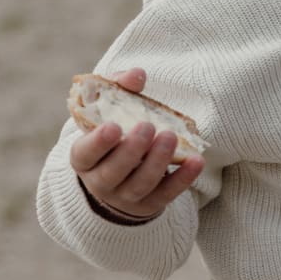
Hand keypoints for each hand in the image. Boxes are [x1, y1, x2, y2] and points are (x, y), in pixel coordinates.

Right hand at [69, 68, 204, 220]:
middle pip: (113, 172)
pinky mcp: (150, 204)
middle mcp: (100, 182)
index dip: (98, 142)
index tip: (113, 126)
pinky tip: (196, 160)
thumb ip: (120, 87)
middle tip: (147, 126)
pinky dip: (183, 179)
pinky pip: (167, 194)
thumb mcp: (109, 108)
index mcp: (84, 158)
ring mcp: (125, 197)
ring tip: (170, 136)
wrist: (120, 172)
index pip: (85, 153)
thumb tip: (137, 75)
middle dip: (131, 150)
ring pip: (140, 185)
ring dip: (157, 162)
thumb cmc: (114, 131)